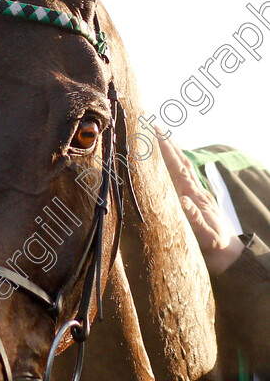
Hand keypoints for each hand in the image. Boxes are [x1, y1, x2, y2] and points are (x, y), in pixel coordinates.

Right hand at [157, 134, 243, 274]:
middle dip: (166, 142)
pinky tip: (170, 159)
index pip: (177, 168)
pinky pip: (183, 175)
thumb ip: (195, 220)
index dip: (166, 150)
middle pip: (179, 160)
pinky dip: (175, 162)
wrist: (229, 257)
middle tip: (151, 123)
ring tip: (158, 134)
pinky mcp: (196, 199)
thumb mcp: (205, 239)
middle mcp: (195, 191)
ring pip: (182, 165)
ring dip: (171, 148)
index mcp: (194, 197)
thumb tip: (183, 200)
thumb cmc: (214, 250)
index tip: (154, 132)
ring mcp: (197, 194)